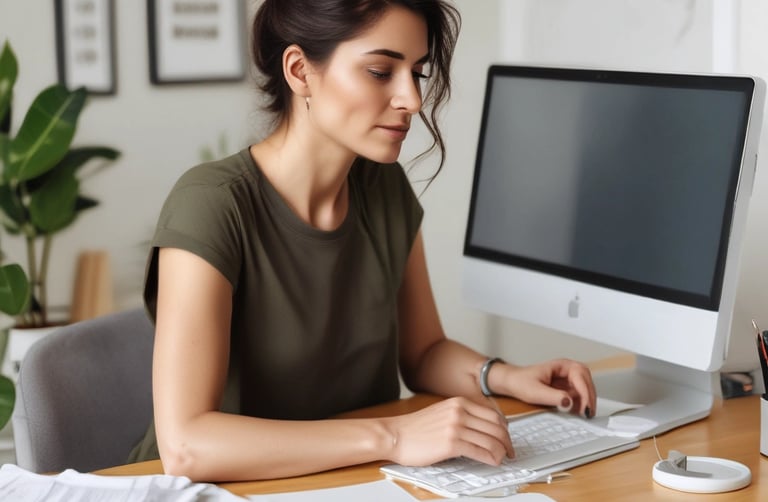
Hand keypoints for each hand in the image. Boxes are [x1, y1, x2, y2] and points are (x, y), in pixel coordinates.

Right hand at [382, 396, 514, 466]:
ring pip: (491, 440)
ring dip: (501, 452)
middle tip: (509, 452)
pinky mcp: (451, 444)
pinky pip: (481, 451)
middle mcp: (459, 412)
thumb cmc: (416, 428)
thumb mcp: (443, 412)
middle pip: (496, 427)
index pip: (494, 415)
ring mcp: (456, 427)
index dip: (505, 429)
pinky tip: (493, 462)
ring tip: (502, 459)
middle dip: (507, 442)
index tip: (507, 439)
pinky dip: (492, 459)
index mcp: (459, 402)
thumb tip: (483, 427)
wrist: (395, 435)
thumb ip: (462, 415)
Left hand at [503, 359, 596, 417]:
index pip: (580, 375)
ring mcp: (567, 378)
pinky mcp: (565, 387)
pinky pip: (578, 394)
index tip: (585, 406)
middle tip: (588, 412)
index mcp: (561, 365)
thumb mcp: (536, 392)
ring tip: (583, 414)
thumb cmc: (520, 382)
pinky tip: (576, 412)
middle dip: (589, 396)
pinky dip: (580, 403)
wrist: (511, 383)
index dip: (585, 391)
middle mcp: (566, 370)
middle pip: (586, 380)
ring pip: (584, 388)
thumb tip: (569, 402)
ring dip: (586, 400)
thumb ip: (553, 397)